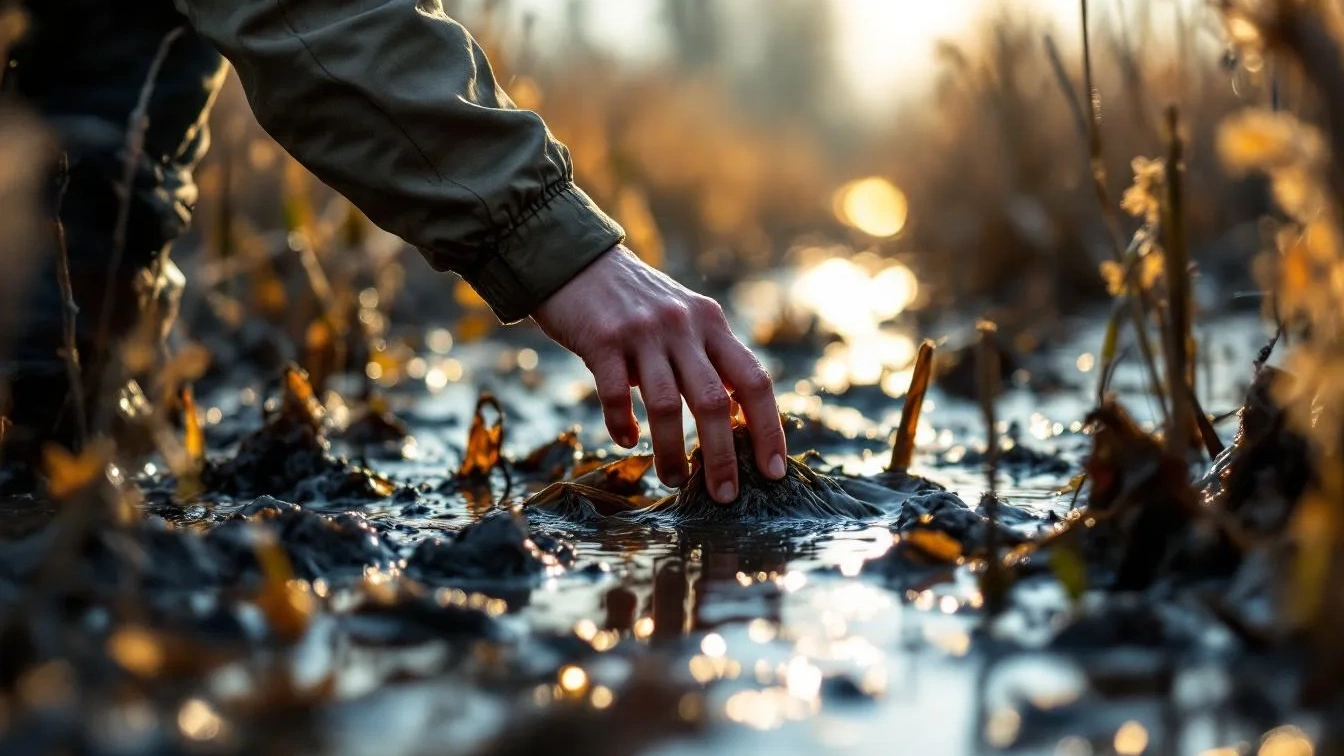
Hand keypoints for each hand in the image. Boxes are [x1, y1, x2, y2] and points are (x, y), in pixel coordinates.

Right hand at [532, 245, 786, 502]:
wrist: (575, 261)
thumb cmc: (634, 303)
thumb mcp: (683, 320)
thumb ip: (708, 359)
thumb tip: (736, 418)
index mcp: (711, 323)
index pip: (753, 382)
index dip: (769, 429)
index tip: (773, 472)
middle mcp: (683, 325)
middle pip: (713, 403)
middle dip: (721, 457)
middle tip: (724, 496)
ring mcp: (643, 332)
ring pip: (666, 406)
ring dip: (671, 452)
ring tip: (672, 480)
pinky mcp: (603, 339)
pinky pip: (617, 394)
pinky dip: (622, 425)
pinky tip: (625, 441)